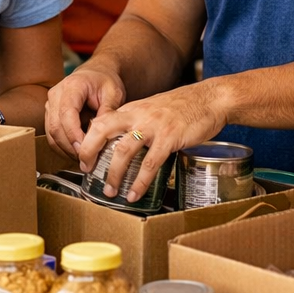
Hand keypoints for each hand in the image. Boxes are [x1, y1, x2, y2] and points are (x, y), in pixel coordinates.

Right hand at [45, 66, 125, 159]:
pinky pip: (52, 135)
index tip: (85, 150)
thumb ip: (108, 112)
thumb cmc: (105, 82)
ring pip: (51, 134)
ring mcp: (50, 105)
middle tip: (87, 160)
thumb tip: (102, 135)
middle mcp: (56, 94)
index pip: (67, 114)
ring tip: (83, 159)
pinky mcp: (50, 114)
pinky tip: (77, 153)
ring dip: (66, 150)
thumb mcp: (114, 94)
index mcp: (72, 86)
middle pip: (56, 127)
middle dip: (70, 147)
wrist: (96, 74)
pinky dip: (63, 147)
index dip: (74, 135)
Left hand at [76, 81, 227, 202]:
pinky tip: (135, 194)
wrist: (210, 99)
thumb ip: (137, 121)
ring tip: (110, 191)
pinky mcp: (169, 138)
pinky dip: (140, 182)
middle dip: (89, 152)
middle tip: (86, 171)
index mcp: (132, 109)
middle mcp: (138, 115)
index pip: (101, 122)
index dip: (88, 140)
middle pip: (103, 131)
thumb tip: (122, 141)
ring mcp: (153, 126)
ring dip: (113, 174)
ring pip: (123, 151)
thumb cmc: (183, 107)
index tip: (84, 158)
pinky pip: (150, 164)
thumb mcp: (153, 109)